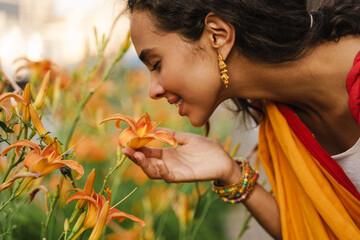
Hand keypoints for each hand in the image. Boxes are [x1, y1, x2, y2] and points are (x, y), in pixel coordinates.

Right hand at [122, 128, 240, 183]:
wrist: (223, 160)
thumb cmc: (207, 149)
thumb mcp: (186, 138)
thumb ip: (172, 135)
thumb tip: (155, 129)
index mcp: (167, 154)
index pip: (147, 151)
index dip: (137, 146)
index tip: (127, 139)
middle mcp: (167, 164)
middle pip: (146, 162)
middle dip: (134, 156)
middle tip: (125, 148)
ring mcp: (174, 171)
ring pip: (152, 172)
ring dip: (143, 164)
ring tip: (137, 155)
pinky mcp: (183, 177)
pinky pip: (168, 177)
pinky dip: (161, 171)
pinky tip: (158, 162)